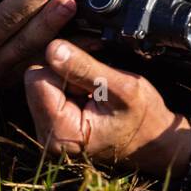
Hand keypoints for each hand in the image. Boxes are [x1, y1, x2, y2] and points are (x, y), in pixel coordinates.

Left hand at [24, 39, 190, 175]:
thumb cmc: (144, 119)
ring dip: (68, 73)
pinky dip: (69, 81)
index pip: (37, 80)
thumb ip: (85, 69)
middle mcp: (47, 137)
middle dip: (65, 68)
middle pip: (36, 80)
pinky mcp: (52, 123)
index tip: (91, 70)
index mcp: (60, 134)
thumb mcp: (122, 88)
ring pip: (42, 82)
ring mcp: (48, 131)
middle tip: (96, 73)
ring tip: (96, 83)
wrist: (154, 141)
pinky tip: (89, 88)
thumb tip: (52, 48)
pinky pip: (49, 90)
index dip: (64, 67)